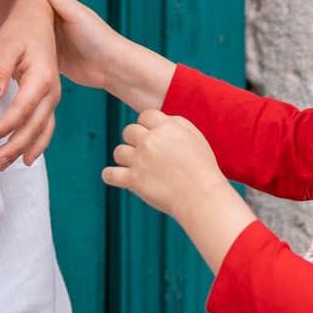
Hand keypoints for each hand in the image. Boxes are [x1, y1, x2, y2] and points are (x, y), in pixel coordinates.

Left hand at [0, 0, 59, 167]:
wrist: (38, 17)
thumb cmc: (20, 30)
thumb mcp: (6, 46)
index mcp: (42, 76)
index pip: (24, 108)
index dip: (7, 125)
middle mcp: (52, 89)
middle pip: (35, 124)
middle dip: (16, 146)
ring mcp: (53, 95)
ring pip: (42, 128)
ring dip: (26, 149)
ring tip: (6, 164)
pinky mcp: (49, 97)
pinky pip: (46, 125)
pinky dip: (38, 142)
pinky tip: (26, 156)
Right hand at [20, 0, 127, 89]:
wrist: (108, 67)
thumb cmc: (97, 37)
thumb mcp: (77, 15)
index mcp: (63, 2)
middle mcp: (55, 15)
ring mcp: (51, 33)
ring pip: (30, 19)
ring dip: (17, 10)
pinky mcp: (49, 51)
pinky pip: (31, 41)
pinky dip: (21, 37)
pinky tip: (8, 36)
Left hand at [103, 110, 260, 272]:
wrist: (202, 197)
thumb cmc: (202, 167)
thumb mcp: (195, 137)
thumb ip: (176, 122)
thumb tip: (160, 118)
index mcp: (166, 128)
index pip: (145, 115)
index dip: (148, 125)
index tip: (154, 136)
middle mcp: (150, 141)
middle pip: (129, 131)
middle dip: (136, 140)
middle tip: (147, 154)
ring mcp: (140, 161)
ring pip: (118, 151)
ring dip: (126, 158)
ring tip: (137, 167)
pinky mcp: (133, 180)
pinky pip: (110, 174)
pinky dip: (111, 176)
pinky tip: (116, 177)